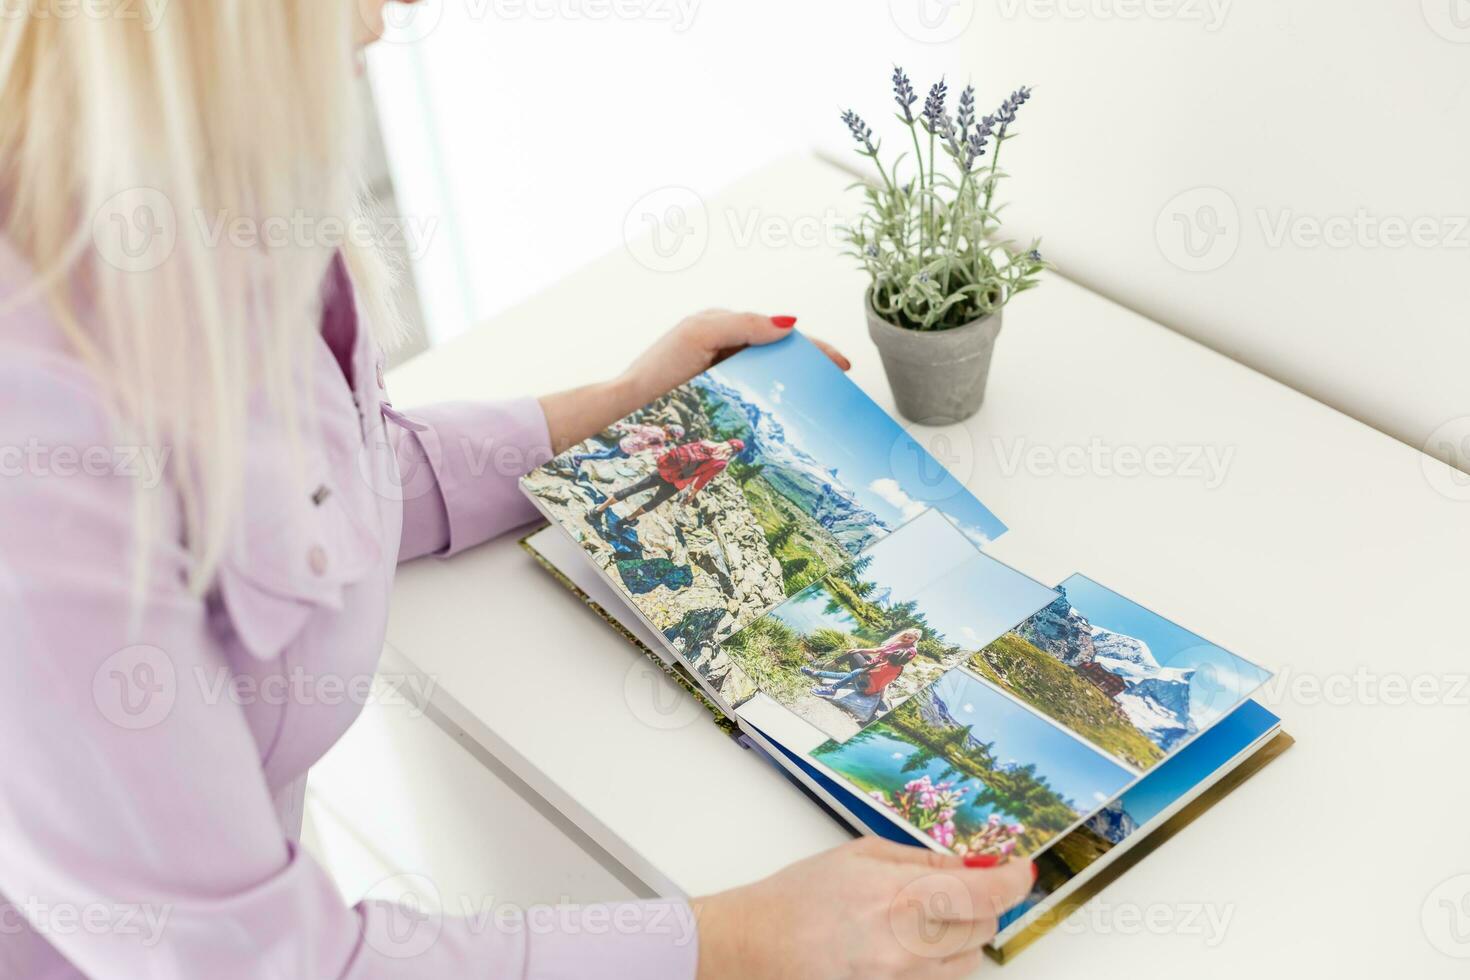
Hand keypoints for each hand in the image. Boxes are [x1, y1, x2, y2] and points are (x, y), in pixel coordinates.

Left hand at [620, 309, 849, 408]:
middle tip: (838, 386)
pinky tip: (790, 422)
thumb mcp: (701, 334)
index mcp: (725, 329)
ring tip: (821, 406)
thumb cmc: (659, 370)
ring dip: (796, 391)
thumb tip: (788, 323)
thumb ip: (743, 324)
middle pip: (780, 357)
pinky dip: (777, 408)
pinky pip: (757, 403)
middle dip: (811, 369)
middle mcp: (726, 352)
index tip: (841, 364)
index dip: (813, 347)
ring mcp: (724, 379)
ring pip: (772, 381)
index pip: (780, 333)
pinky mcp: (719, 404)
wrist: (628, 409)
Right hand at [693, 837, 1034, 979]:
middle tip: (968, 882)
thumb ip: (922, 858)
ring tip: (931, 911)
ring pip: (970, 957)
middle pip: (986, 926)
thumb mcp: (862, 854)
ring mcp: (905, 976)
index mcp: (904, 895)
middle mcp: (911, 943)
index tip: (1021, 869)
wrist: (759, 945)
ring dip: (966, 931)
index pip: (987, 892)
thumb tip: (969, 861)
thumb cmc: (801, 896)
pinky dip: (943, 956)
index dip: (1015, 880)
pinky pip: (943, 977)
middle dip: (986, 901)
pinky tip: (914, 936)